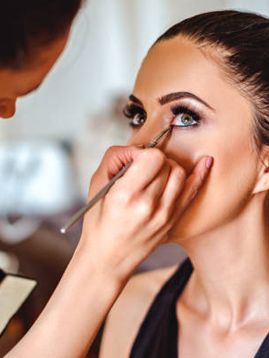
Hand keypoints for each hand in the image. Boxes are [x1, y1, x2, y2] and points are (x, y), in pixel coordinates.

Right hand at [79, 145, 212, 281]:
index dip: (141, 153)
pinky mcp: (173, 221)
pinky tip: (206, 162)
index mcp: (126, 196)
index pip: (152, 157)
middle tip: (140, 169)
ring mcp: (165, 215)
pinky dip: (200, 174)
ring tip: (154, 174)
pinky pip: (192, 191)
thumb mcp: (96, 186)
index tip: (132, 161)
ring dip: (168, 166)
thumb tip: (137, 149)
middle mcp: (149, 206)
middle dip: (153, 160)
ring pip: (180, 173)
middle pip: (167, 163)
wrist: (109, 259)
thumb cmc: (98, 222)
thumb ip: (115, 157)